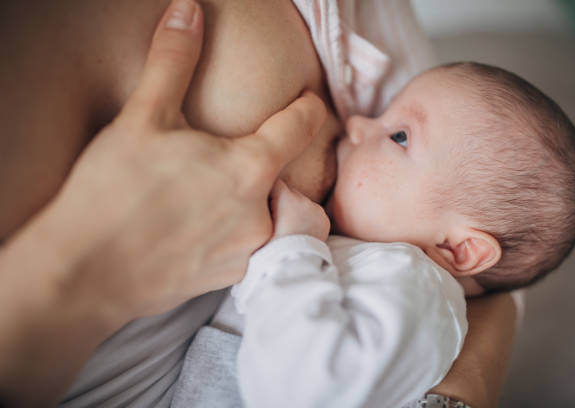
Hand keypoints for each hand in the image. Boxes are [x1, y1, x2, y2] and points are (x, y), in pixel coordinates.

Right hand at [37, 0, 325, 323]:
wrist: (85, 271)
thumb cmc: (113, 191)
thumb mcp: (143, 118)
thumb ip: (173, 62)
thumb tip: (186, 11)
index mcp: (250, 167)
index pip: (300, 126)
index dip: (306, 108)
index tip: (306, 101)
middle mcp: (262, 212)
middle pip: (278, 173)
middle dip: (259, 161)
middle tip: (219, 158)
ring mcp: (249, 250)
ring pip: (264, 212)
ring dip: (245, 199)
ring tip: (200, 196)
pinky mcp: (232, 278)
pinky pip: (247, 246)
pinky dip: (231, 231)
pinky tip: (194, 227)